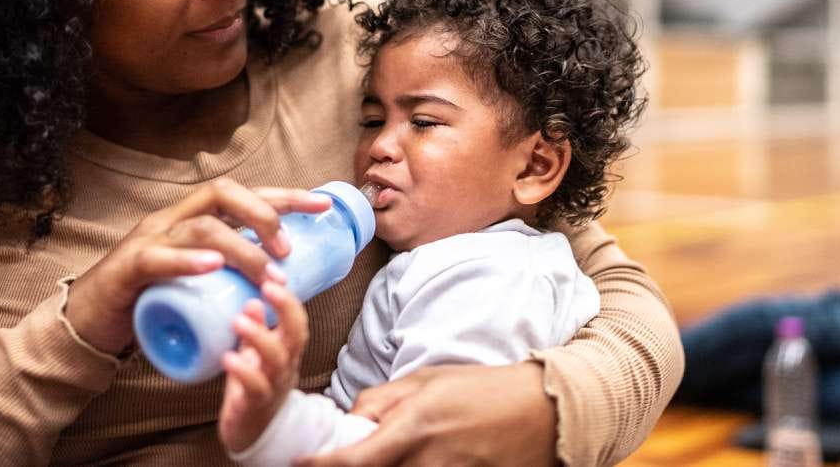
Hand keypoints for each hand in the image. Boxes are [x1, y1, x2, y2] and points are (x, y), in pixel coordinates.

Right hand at [63, 178, 329, 356]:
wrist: (88, 323)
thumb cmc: (151, 300)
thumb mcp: (198, 280)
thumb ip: (231, 275)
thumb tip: (285, 283)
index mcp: (192, 218)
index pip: (243, 194)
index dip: (285, 196)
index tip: (323, 204)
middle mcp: (172, 220)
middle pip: (222, 194)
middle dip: (263, 213)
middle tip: (288, 248)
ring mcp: (148, 240)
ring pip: (199, 226)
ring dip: (240, 248)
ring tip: (266, 272)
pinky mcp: (127, 269)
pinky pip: (157, 258)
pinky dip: (187, 261)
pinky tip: (212, 266)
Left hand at [218, 280, 309, 452]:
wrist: (252, 431)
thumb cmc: (254, 385)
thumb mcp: (255, 352)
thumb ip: (255, 328)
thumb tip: (252, 299)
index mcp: (288, 350)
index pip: (298, 321)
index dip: (289, 300)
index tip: (272, 279)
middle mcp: (285, 366)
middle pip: (296, 335)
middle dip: (285, 309)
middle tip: (265, 289)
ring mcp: (273, 386)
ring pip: (276, 360)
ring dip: (259, 337)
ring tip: (238, 320)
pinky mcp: (255, 405)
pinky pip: (255, 388)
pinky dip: (243, 371)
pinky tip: (228, 358)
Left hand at [297, 362, 554, 466]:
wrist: (542, 411)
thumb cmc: (480, 389)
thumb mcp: (426, 381)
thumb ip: (382, 401)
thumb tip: (349, 421)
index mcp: (414, 428)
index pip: (353, 460)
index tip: (297, 464)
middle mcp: (428, 462)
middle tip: (337, 462)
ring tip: (392, 453)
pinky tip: (411, 462)